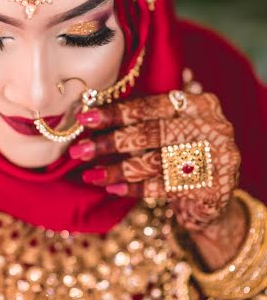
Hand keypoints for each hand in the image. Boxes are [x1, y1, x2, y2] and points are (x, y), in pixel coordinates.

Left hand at [70, 93, 240, 230]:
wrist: (218, 195)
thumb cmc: (185, 153)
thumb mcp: (175, 127)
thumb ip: (147, 117)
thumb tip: (94, 113)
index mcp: (201, 104)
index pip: (151, 105)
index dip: (116, 112)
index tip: (84, 118)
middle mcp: (212, 127)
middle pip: (151, 133)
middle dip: (111, 142)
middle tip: (79, 150)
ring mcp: (215, 159)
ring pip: (155, 162)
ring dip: (117, 169)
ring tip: (90, 174)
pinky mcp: (212, 187)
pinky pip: (163, 187)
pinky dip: (135, 188)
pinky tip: (113, 188)